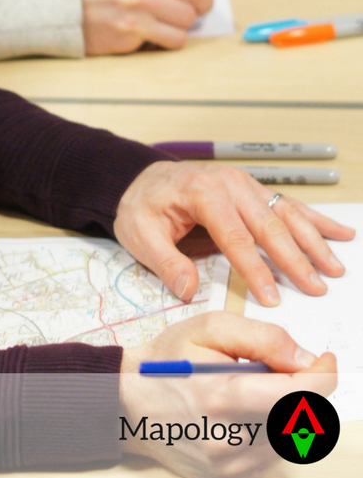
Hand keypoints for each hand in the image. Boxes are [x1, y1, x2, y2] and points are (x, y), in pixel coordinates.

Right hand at [78, 0, 211, 53]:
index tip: (200, 3)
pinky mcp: (128, 38)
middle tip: (179, 15)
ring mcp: (135, 17)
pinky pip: (163, 44)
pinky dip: (160, 41)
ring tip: (161, 24)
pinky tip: (146, 32)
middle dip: (189, 15)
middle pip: (191, 11)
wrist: (57, 1)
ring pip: (182, 32)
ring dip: (176, 30)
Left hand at [114, 160, 354, 306]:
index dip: (256, 270)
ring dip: (313, 240)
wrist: (140, 179)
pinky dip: (314, 219)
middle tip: (317, 287)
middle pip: (269, 225)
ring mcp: (243, 183)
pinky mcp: (251, 188)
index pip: (236, 237)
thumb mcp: (140, 234)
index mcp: (203, 193)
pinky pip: (286, 204)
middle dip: (296, 258)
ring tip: (335, 266)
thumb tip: (189, 291)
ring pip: (285, 214)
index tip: (273, 298)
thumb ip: (166, 262)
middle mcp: (229, 184)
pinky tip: (338, 232)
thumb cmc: (141, 206)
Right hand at [120, 312, 336, 477]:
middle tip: (276, 369)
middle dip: (300, 390)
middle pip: (300, 419)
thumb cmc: (167, 360)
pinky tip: (243, 414)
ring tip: (249, 391)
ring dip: (285, 412)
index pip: (299, 397)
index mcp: (222, 397)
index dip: (322, 376)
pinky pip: (272, 455)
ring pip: (290, 438)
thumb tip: (307, 360)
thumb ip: (264, 338)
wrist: (130, 403)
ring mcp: (230, 467)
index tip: (324, 360)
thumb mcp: (209, 327)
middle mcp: (229, 441)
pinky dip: (270, 431)